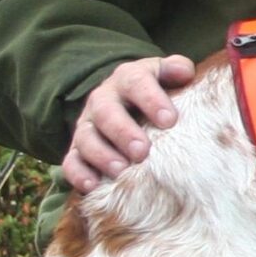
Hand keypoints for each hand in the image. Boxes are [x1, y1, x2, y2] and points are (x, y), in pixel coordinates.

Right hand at [62, 55, 195, 192]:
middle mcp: (102, 99)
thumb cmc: (155, 94)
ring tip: (120, 171)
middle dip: (123, 132)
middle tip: (142, 151)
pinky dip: (78, 174)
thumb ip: (177, 70)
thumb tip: (184, 72)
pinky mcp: (77, 150)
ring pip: (86, 137)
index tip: (169, 120)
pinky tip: (93, 186)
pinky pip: (71, 161)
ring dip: (102, 155)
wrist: (127, 104)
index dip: (151, 99)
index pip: (135, 82)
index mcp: (127, 78)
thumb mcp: (165, 76)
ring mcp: (87, 125)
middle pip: (106, 111)